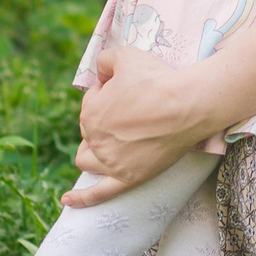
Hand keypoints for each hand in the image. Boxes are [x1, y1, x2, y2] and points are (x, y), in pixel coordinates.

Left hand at [63, 43, 216, 205]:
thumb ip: (104, 60)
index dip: (108, 92)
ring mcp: (111, 162)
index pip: (91, 103)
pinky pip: (99, 193)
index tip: (130, 89)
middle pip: (90, 130)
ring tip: (107, 142)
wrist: (188, 105)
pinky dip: (81, 198)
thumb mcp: (125, 55)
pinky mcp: (128, 178)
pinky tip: (67, 200)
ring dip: (91, 150)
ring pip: (87, 160)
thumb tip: (101, 72)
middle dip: (105, 118)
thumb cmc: (158, 79)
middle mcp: (95, 139)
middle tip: (134, 108)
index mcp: (90, 111)